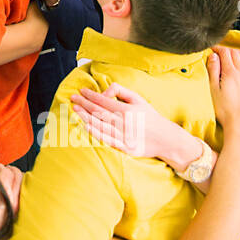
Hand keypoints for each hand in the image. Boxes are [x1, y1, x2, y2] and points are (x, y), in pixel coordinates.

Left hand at [70, 83, 187, 163]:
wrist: (166, 138)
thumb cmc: (150, 117)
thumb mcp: (138, 99)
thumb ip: (121, 92)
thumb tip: (104, 92)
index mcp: (126, 109)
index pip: (103, 101)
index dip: (90, 95)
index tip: (81, 91)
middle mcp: (123, 122)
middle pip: (98, 112)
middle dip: (83, 103)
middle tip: (73, 98)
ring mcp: (123, 136)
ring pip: (99, 125)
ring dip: (85, 116)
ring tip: (75, 109)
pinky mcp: (125, 148)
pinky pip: (106, 139)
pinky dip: (95, 133)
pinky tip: (86, 126)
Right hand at [206, 45, 239, 138]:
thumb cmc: (225, 111)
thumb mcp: (213, 90)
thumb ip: (213, 71)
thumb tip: (214, 56)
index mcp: (231, 73)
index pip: (225, 54)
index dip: (218, 49)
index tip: (212, 49)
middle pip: (237, 56)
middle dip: (229, 50)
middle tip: (221, 51)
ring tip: (237, 55)